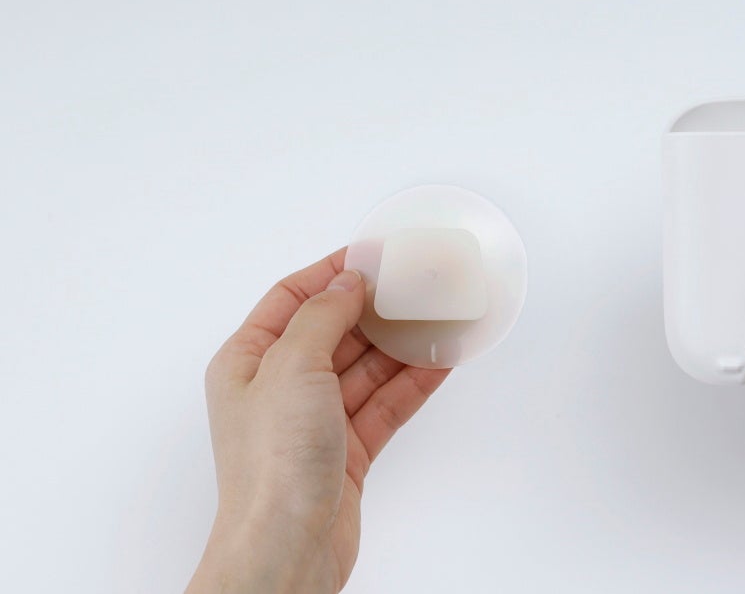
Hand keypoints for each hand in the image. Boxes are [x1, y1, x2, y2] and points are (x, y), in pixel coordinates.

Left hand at [187, 249, 450, 592]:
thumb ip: (323, 316)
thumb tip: (348, 281)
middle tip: (417, 284)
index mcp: (247, 361)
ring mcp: (314, 421)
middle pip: (335, 330)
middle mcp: (279, 388)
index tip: (374, 255)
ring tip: (439, 317)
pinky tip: (440, 361)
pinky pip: (385, 403)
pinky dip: (413, 382)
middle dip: (376, 308)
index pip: (292, 297)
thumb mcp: (293, 367)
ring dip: (402, 344)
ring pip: (366, 368)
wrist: (288, 544)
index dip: (333, 271)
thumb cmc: (271, 466)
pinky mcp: (347, 450)